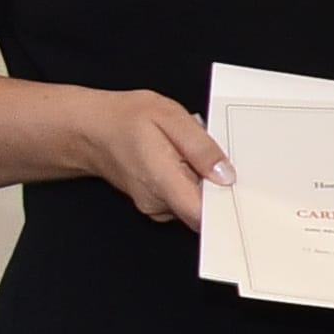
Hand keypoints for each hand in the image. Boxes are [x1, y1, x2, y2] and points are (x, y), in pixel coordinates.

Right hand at [82, 85, 222, 225]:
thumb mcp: (171, 118)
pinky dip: (192, 184)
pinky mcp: (157, 203)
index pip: (204, 215)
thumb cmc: (125, 119)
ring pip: (196, 203)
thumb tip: (226, 175)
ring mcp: (156, 206)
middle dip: (220, 188)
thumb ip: (201, 148)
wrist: (90, 129)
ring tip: (193, 156)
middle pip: (205, 210)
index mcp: (163, 181)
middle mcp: (158, 202)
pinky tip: (185, 163)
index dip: (228, 208)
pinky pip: (185, 199)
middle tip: (216, 161)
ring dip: (205, 184)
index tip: (243, 194)